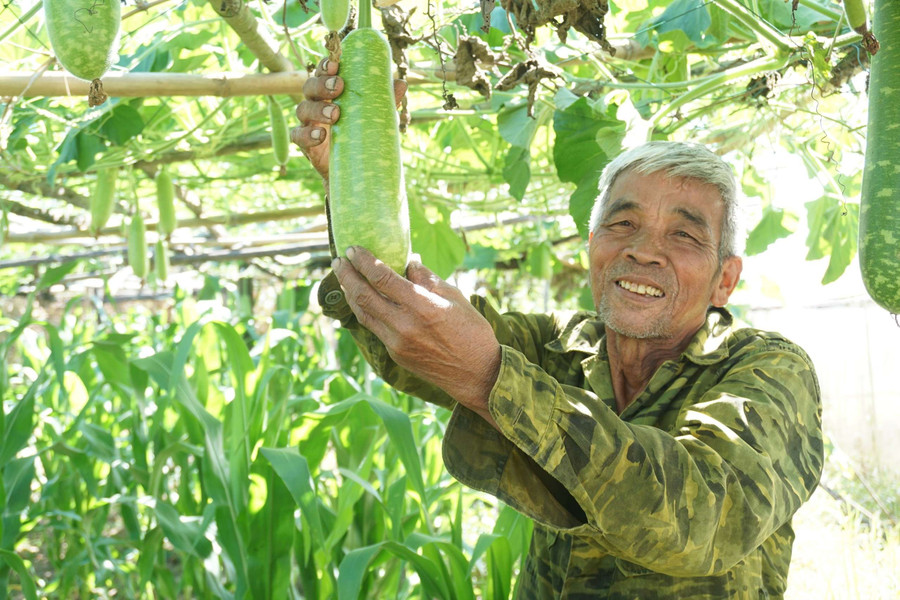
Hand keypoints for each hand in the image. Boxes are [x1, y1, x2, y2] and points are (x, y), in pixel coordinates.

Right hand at [292, 58, 408, 181]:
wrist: (355, 168)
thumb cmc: (363, 133)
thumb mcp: (375, 116)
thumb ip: (384, 100)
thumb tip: (401, 84)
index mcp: (331, 91)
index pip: (323, 72)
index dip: (326, 65)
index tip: (336, 64)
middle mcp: (316, 103)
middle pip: (309, 86)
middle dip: (321, 84)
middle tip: (338, 86)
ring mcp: (309, 123)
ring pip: (303, 109)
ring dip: (318, 109)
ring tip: (335, 114)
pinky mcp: (306, 144)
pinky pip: (298, 136)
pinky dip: (307, 134)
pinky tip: (320, 136)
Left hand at [333, 247, 500, 424]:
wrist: (477, 374)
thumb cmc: (473, 332)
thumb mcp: (456, 297)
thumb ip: (428, 278)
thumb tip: (409, 261)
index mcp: (421, 306)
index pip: (381, 278)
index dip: (363, 261)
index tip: (353, 249)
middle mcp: (404, 325)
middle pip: (363, 295)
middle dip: (347, 275)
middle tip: (338, 260)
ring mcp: (397, 343)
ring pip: (363, 314)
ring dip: (349, 293)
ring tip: (343, 277)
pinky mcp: (396, 355)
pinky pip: (374, 328)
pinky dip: (364, 311)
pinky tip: (361, 301)